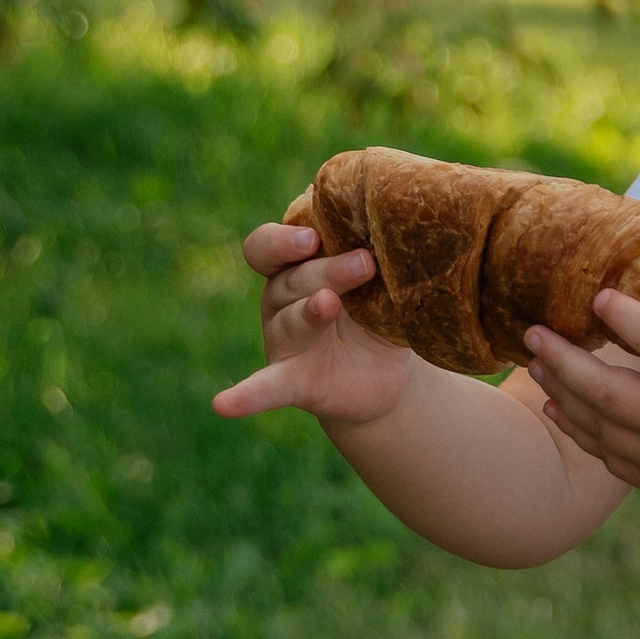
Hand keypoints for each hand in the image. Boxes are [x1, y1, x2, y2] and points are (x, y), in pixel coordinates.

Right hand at [214, 194, 414, 425]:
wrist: (385, 374)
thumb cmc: (378, 310)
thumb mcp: (383, 281)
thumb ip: (383, 258)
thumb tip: (415, 232)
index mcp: (298, 267)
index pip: (270, 246)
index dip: (283, 239)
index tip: (313, 234)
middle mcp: (281, 300)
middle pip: (292, 278)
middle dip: (327, 269)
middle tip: (364, 262)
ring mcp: (283, 340)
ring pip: (289, 319)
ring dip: (310, 310)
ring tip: (330, 303)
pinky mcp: (292, 380)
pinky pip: (266, 388)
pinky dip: (247, 396)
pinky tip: (224, 405)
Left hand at [522, 235, 639, 504]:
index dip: (626, 318)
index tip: (596, 296)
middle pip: (608, 393)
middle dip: (563, 360)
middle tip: (533, 331)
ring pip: (598, 426)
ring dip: (561, 392)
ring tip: (535, 360)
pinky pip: (605, 454)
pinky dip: (577, 427)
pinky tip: (555, 401)